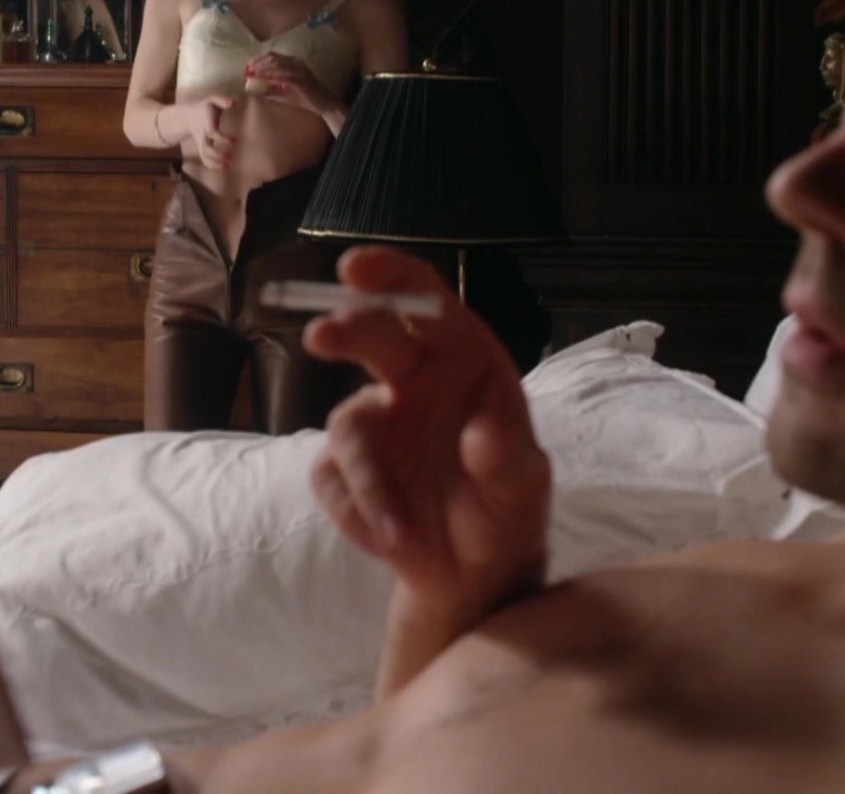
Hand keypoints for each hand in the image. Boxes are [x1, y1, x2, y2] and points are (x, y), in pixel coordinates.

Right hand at [180, 96, 236, 169]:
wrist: (187, 116)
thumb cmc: (204, 107)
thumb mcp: (212, 100)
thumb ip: (222, 100)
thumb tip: (233, 103)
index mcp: (206, 123)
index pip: (212, 133)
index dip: (223, 139)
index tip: (235, 141)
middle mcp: (202, 134)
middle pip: (206, 148)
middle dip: (217, 155)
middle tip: (230, 158)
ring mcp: (200, 142)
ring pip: (204, 155)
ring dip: (214, 163)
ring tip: (227, 167)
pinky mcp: (201, 147)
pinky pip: (204, 158)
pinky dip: (211, 165)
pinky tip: (222, 168)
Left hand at [245, 54, 339, 118]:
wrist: (324, 104)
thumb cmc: (306, 98)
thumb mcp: (285, 92)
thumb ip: (271, 88)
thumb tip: (255, 89)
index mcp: (293, 63)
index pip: (273, 56)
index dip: (259, 59)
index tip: (248, 66)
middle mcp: (296, 63)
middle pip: (273, 57)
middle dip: (258, 62)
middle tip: (247, 69)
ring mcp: (300, 70)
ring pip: (278, 64)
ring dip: (263, 68)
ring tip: (252, 73)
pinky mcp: (302, 80)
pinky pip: (284, 75)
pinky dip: (272, 76)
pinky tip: (264, 79)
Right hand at [303, 247, 550, 623]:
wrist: (472, 576)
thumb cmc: (506, 512)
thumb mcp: (522, 488)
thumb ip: (506, 455)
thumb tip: (481, 427)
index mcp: (462, 363)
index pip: (426, 303)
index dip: (392, 277)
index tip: (356, 269)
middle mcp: (413, 380)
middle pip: (373, 335)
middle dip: (346, 329)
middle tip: (322, 336)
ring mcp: (375, 421)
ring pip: (347, 426)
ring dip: (369, 482)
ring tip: (399, 535)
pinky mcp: (344, 465)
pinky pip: (331, 477)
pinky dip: (356, 511)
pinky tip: (388, 539)